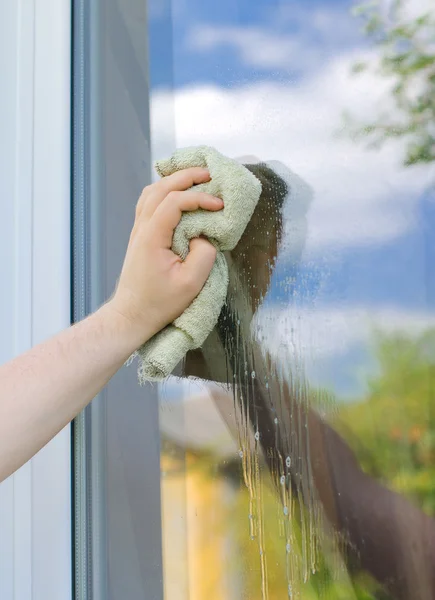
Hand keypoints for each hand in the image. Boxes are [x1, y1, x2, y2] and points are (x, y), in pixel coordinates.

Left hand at [107, 167, 222, 345]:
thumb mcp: (190, 284)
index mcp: (152, 236)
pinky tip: (177, 193)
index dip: (199, 198)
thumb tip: (205, 235)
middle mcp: (141, 228)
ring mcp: (138, 230)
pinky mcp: (140, 235)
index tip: (219, 206)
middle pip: (161, 188)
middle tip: (210, 173)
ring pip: (152, 191)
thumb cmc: (160, 303)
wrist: (132, 314)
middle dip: (187, 176)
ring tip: (196, 178)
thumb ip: (203, 255)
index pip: (175, 202)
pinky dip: (164, 191)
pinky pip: (149, 202)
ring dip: (174, 180)